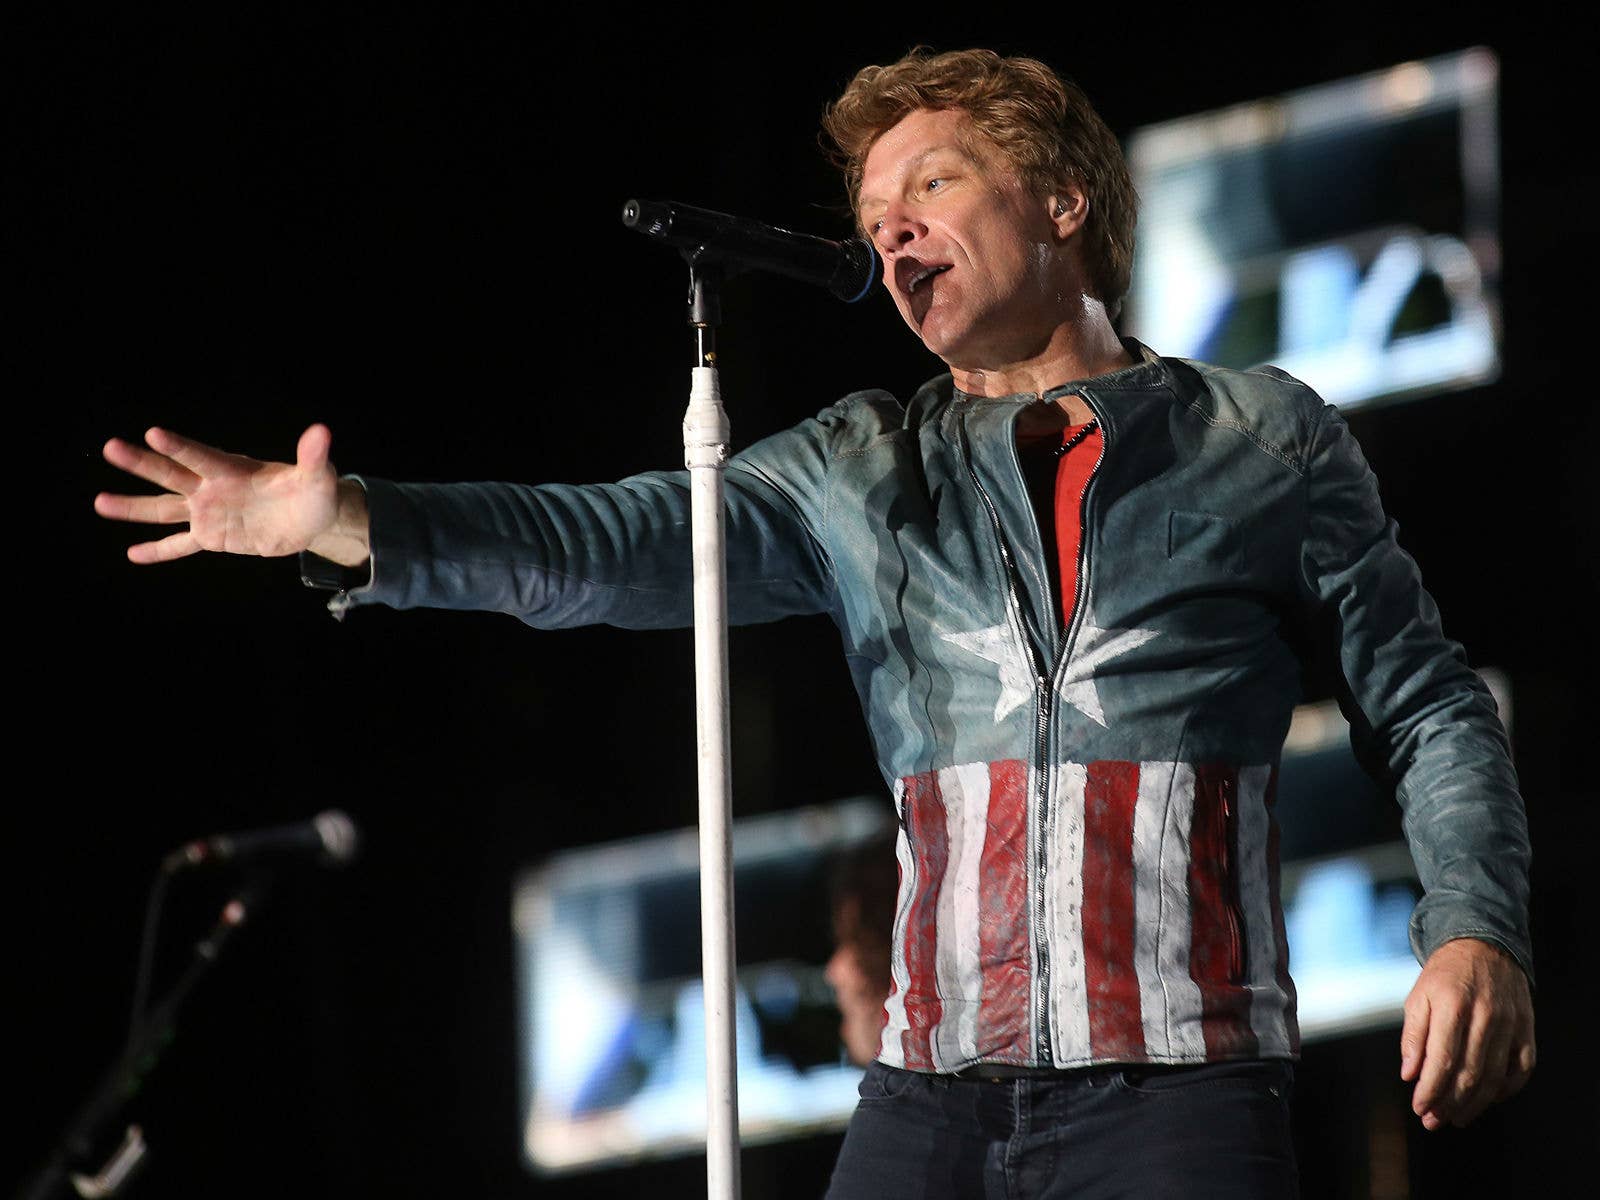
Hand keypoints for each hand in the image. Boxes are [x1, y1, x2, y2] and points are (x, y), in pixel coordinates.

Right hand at [95, 424, 366, 564]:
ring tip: (100, 503)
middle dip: (143, 463)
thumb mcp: (318, 477)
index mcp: (234, 469)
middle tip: (111, 447)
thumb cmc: (314, 492)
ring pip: (165, 510)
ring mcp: (209, 512)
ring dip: (134, 508)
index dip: (180, 446)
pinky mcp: (212, 537)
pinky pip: (180, 545)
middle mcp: (213, 487)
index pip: (202, 456)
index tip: (153, 433)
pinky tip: (132, 554)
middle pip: (172, 474)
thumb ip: (313, 456)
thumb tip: (321, 433)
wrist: (311, 520)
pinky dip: (159, 551)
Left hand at [1400, 937, 1534, 1129]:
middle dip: (1448, 1103)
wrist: (1483, 946)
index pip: (1441, 1060)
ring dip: (1474, 1104)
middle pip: (1469, 1074)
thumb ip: (1413, 1036)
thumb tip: (1409, 1074)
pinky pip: (1522, 1068)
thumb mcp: (1418, 997)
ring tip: (1455, 1118)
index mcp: (1452, 1005)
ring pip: (1495, 1077)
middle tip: (1433, 1121)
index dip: (1429, 1089)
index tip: (1418, 1106)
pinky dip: (1506, 1089)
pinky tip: (1487, 1099)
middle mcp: (1485, 1016)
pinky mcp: (1527, 1029)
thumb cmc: (1444, 976)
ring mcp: (1510, 1024)